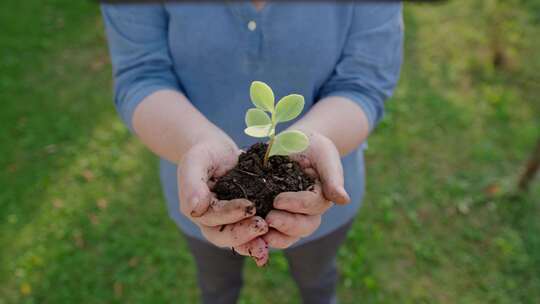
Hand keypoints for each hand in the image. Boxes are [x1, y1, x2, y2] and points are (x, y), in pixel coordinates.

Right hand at [178, 136, 268, 265]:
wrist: (218, 152)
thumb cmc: (204, 154)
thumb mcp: (195, 161)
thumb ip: (192, 183)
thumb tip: (195, 208)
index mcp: (197, 211)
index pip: (213, 218)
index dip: (230, 214)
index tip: (249, 206)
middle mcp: (212, 222)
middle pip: (224, 236)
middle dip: (244, 233)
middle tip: (263, 225)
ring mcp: (229, 223)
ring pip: (239, 239)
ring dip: (255, 240)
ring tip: (271, 232)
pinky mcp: (245, 219)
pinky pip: (253, 233)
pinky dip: (265, 236)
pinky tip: (281, 232)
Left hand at [263, 131, 349, 248]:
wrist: (292, 144)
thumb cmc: (312, 145)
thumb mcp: (324, 154)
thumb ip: (333, 177)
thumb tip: (343, 200)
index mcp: (321, 198)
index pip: (312, 206)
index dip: (296, 205)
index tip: (278, 200)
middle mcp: (308, 212)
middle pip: (303, 227)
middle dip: (286, 225)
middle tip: (268, 219)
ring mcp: (290, 216)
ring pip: (288, 235)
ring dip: (275, 237)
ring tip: (259, 234)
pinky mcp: (273, 214)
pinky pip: (270, 231)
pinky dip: (260, 236)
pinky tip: (248, 237)